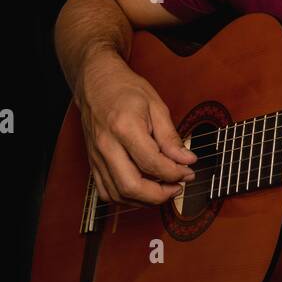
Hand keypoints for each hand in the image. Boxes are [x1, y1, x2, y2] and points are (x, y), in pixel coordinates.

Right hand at [77, 51, 195, 205]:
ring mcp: (97, 156)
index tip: (188, 171)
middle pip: (131, 186)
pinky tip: (144, 189)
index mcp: (124, 127)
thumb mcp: (156, 106)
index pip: (152, 163)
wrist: (96, 82)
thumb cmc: (125, 90)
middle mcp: (107, 146)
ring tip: (164, 188)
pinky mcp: (92, 163)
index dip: (174, 173)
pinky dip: (127, 197)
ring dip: (144, 199)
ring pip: (118, 194)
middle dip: (159, 194)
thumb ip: (170, 137)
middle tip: (177, 186)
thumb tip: (186, 160)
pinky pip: (107, 191)